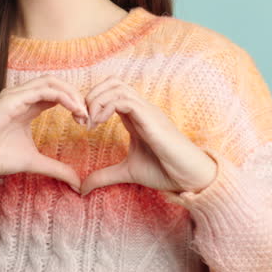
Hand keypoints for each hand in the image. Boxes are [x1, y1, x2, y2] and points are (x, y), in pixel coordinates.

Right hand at [0, 75, 89, 191]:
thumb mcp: (34, 163)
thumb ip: (56, 168)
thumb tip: (77, 182)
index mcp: (28, 106)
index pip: (57, 94)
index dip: (75, 103)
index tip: (86, 121)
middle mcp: (22, 96)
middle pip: (57, 83)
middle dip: (76, 96)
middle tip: (88, 115)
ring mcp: (15, 95)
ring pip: (51, 82)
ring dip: (71, 94)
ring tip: (83, 111)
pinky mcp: (10, 99)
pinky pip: (41, 90)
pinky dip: (61, 96)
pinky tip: (72, 108)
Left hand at [79, 76, 218, 195]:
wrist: (190, 177)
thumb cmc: (165, 171)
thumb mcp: (127, 172)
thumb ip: (104, 176)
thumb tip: (83, 188)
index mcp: (135, 117)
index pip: (110, 93)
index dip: (91, 102)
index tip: (81, 124)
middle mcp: (141, 109)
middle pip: (112, 82)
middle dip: (90, 96)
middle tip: (81, 120)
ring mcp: (147, 111)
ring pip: (116, 86)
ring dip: (96, 100)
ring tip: (88, 122)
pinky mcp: (151, 118)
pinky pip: (124, 100)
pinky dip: (106, 107)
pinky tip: (98, 123)